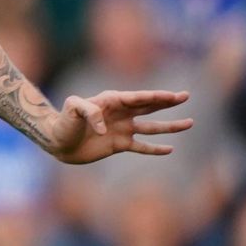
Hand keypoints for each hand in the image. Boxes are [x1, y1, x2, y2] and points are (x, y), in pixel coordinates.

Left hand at [42, 89, 193, 164]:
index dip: (156, 96)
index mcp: (111, 101)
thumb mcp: (72, 109)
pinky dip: (155, 148)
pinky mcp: (119, 145)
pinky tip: (169, 148)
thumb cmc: (63, 122)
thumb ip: (88, 111)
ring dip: (169, 126)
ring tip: (189, 123)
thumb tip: (105, 128)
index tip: (173, 96)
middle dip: (167, 101)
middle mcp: (120, 113)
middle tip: (186, 96)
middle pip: (149, 106)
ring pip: (151, 127)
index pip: (138, 98)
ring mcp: (121, 129)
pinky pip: (141, 146)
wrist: (57, 142)